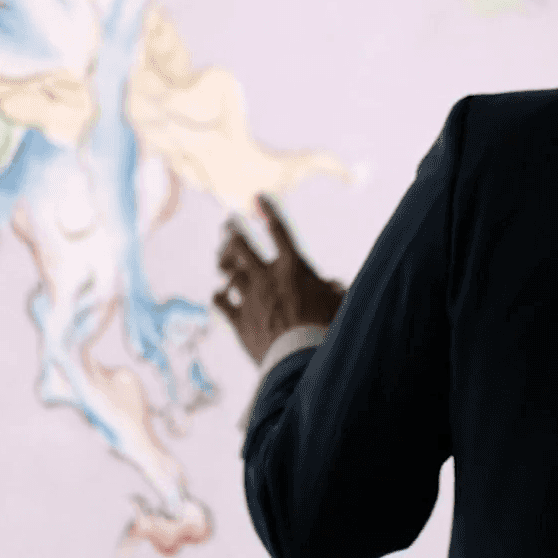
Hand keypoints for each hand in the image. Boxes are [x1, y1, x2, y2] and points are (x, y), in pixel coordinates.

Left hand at [212, 194, 344, 363]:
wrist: (302, 360)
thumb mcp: (338, 304)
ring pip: (228, 272)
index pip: (279, 231)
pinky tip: (219, 294)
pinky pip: (221, 302)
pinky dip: (219, 296)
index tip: (257, 197)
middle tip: (226, 225)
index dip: (268, 211)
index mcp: (292, 267)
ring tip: (220, 259)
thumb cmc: (327, 329)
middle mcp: (267, 277)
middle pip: (241, 246)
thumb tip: (332, 286)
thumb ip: (333, 290)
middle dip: (232, 232)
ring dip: (223, 263)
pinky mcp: (240, 320)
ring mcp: (250, 298)